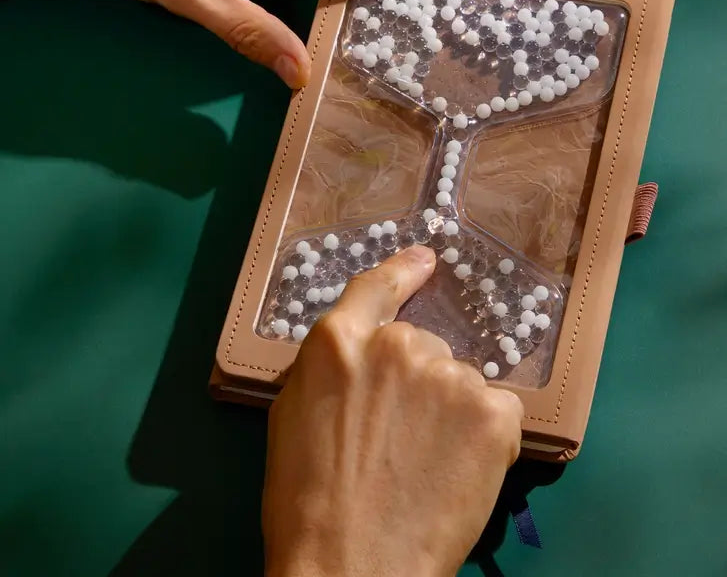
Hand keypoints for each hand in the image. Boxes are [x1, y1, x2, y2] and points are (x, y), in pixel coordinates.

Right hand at [263, 246, 523, 576]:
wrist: (349, 567)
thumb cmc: (306, 502)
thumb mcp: (293, 414)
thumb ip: (331, 366)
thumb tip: (361, 350)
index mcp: (340, 340)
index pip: (379, 285)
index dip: (406, 269)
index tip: (427, 259)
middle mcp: (398, 345)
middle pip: (423, 346)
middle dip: (416, 383)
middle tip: (401, 440)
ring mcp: (449, 376)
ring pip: (459, 381)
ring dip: (449, 412)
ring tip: (426, 465)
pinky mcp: (493, 414)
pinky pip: (495, 410)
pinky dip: (484, 436)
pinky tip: (459, 471)